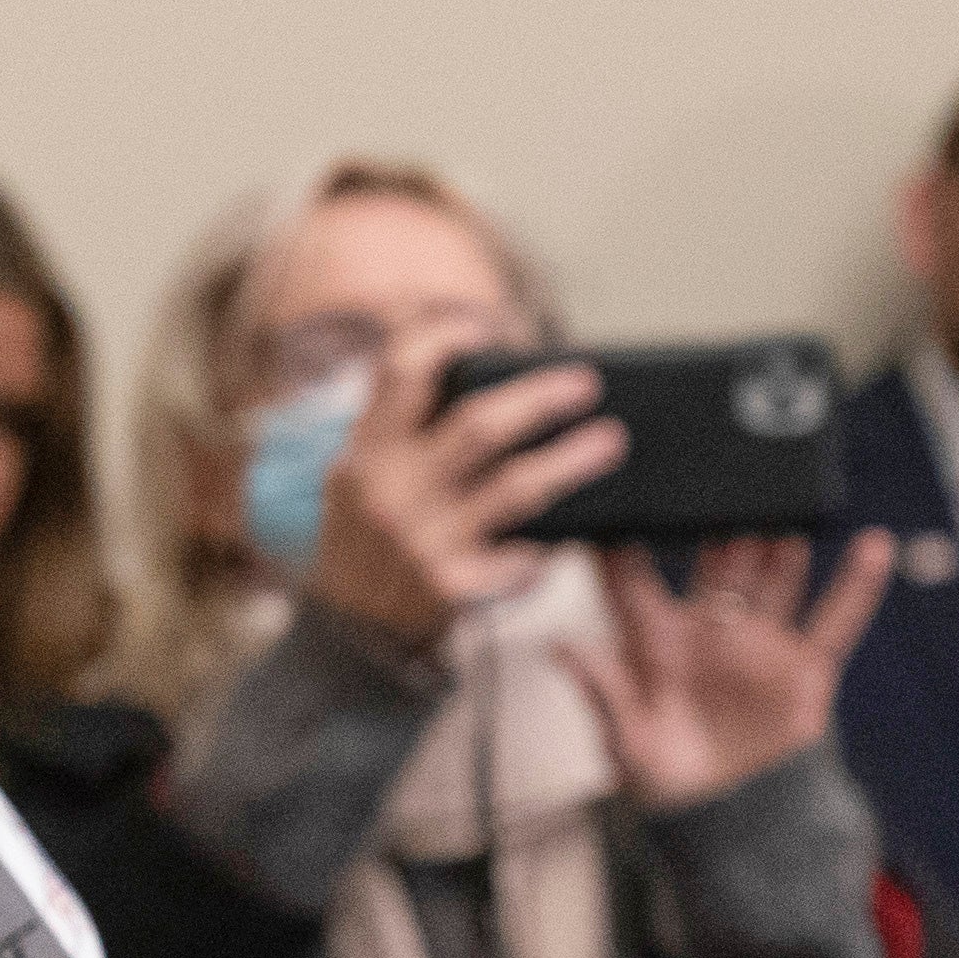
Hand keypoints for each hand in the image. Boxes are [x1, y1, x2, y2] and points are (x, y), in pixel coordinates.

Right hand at [303, 345, 621, 652]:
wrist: (348, 631)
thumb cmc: (367, 538)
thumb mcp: (359, 473)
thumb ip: (396, 421)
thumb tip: (452, 348)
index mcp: (366, 451)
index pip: (399, 370)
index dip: (447, 335)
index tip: (488, 326)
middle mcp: (390, 490)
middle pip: (478, 424)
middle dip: (541, 397)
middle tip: (585, 383)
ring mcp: (423, 540)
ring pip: (516, 487)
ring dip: (572, 460)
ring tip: (610, 442)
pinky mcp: (454, 586)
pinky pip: (522, 558)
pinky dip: (551, 546)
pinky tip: (574, 536)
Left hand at [561, 533, 893, 810]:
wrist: (724, 813)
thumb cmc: (661, 773)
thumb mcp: (624, 741)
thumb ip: (601, 694)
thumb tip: (561, 649)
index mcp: (656, 642)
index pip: (633, 582)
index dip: (622, 546)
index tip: (616, 503)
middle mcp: (709, 630)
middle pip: (714, 567)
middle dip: (719, 533)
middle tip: (721, 492)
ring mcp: (761, 643)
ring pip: (773, 581)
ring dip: (778, 548)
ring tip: (781, 508)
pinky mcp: (805, 667)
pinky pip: (836, 620)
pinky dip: (856, 584)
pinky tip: (873, 547)